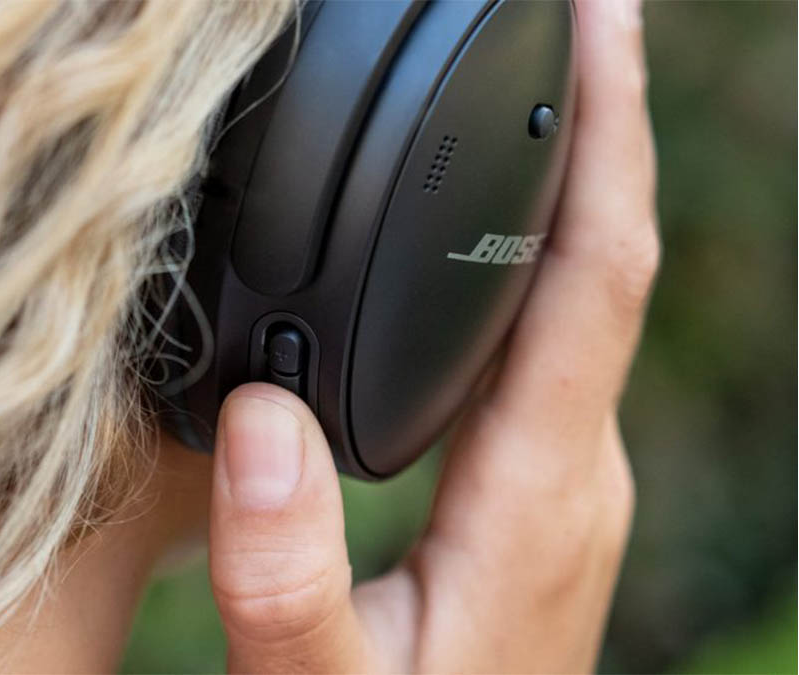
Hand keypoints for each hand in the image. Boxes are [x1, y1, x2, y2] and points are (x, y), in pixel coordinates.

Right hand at [206, 0, 657, 670]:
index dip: (606, 135)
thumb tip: (257, 420)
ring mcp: (564, 475)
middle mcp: (575, 465)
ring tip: (531, 90)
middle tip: (562, 19)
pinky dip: (531, 253)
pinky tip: (489, 231)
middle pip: (608, 257)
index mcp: (536, 486)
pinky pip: (553, 335)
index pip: (598, 271)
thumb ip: (284, 573)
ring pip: (583, 293)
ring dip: (567, 182)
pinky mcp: (537, 488)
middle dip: (595, 125)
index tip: (598, 22)